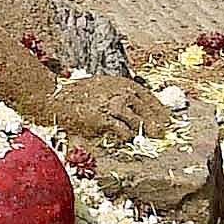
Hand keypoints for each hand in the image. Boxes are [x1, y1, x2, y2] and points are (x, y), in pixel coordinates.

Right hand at [45, 75, 174, 146]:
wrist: (56, 97)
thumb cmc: (78, 94)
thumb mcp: (103, 87)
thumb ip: (121, 96)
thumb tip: (139, 111)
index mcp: (124, 84)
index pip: (151, 98)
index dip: (161, 111)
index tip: (168, 121)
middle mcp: (122, 93)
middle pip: (148, 112)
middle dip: (157, 125)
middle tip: (163, 135)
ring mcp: (114, 106)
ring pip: (138, 123)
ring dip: (144, 133)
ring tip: (147, 140)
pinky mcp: (104, 119)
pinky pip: (123, 132)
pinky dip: (126, 137)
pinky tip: (126, 139)